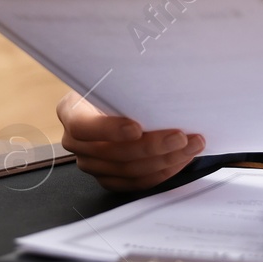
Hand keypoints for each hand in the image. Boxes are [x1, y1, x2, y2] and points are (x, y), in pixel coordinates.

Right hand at [57, 93, 205, 191]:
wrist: (112, 99)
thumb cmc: (115, 86)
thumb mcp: (113, 79)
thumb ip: (125, 88)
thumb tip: (159, 89)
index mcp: (72, 112)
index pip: (84, 127)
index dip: (111, 130)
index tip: (137, 127)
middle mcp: (76, 142)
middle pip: (114, 153)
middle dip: (153, 146)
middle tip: (181, 137)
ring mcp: (92, 164)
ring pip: (129, 170)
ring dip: (165, 160)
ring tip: (190, 146)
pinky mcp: (109, 178)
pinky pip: (137, 182)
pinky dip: (162, 172)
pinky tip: (180, 159)